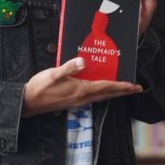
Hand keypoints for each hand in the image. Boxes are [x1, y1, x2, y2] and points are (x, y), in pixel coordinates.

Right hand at [22, 57, 142, 116]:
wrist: (28, 102)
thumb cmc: (40, 87)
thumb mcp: (53, 74)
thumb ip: (68, 67)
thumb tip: (82, 61)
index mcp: (80, 90)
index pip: (106, 87)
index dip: (121, 86)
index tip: (134, 86)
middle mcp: (82, 98)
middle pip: (107, 95)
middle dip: (122, 91)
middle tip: (136, 89)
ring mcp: (77, 102)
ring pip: (101, 97)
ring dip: (113, 93)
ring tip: (123, 89)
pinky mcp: (73, 102)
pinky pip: (93, 98)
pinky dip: (102, 94)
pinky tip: (101, 89)